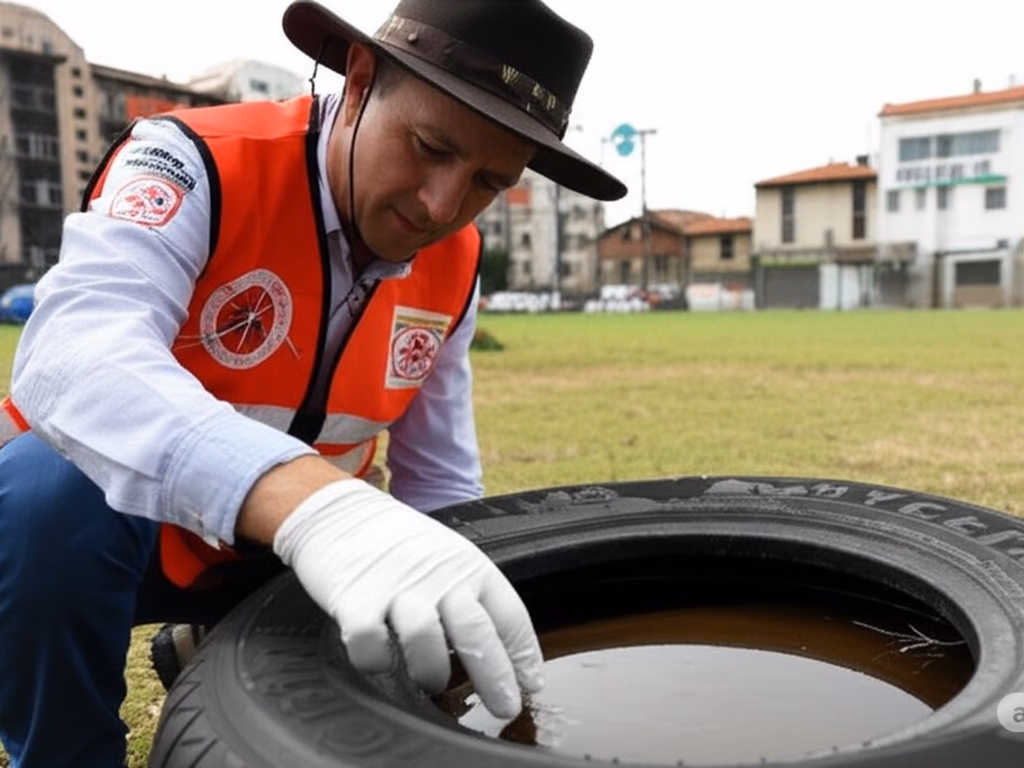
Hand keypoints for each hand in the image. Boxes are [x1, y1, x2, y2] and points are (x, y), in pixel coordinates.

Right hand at [272, 478, 544, 717]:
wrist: (339, 513)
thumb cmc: (399, 544)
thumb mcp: (447, 557)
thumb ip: (469, 596)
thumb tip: (498, 651)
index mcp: (467, 565)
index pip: (507, 614)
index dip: (523, 654)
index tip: (530, 684)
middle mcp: (437, 575)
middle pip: (475, 632)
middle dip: (495, 677)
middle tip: (502, 707)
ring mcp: (396, 586)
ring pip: (425, 641)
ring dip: (431, 673)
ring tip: (430, 682)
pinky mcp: (355, 598)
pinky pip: (371, 645)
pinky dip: (377, 661)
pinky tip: (380, 659)